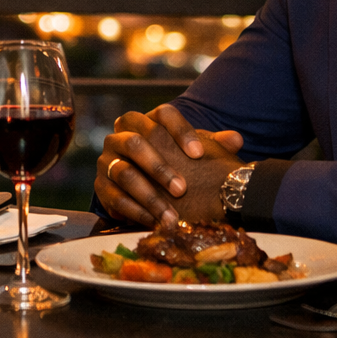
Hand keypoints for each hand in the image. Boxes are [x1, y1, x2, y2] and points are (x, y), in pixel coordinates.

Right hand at [95, 104, 242, 227]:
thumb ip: (214, 146)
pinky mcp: (100, 185)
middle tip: (182, 189)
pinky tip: (155, 222)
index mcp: (146, 121)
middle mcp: (121, 136)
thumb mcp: (193, 154)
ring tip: (171, 216)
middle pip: (135, 141)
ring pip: (124, 172)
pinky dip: (136, 211)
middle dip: (159, 167)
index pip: (163, 114)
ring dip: (149, 196)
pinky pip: (114, 197)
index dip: (181, 131)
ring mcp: (108, 160)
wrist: (146, 187)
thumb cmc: (175, 166)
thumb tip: (235, 140)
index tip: (199, 154)